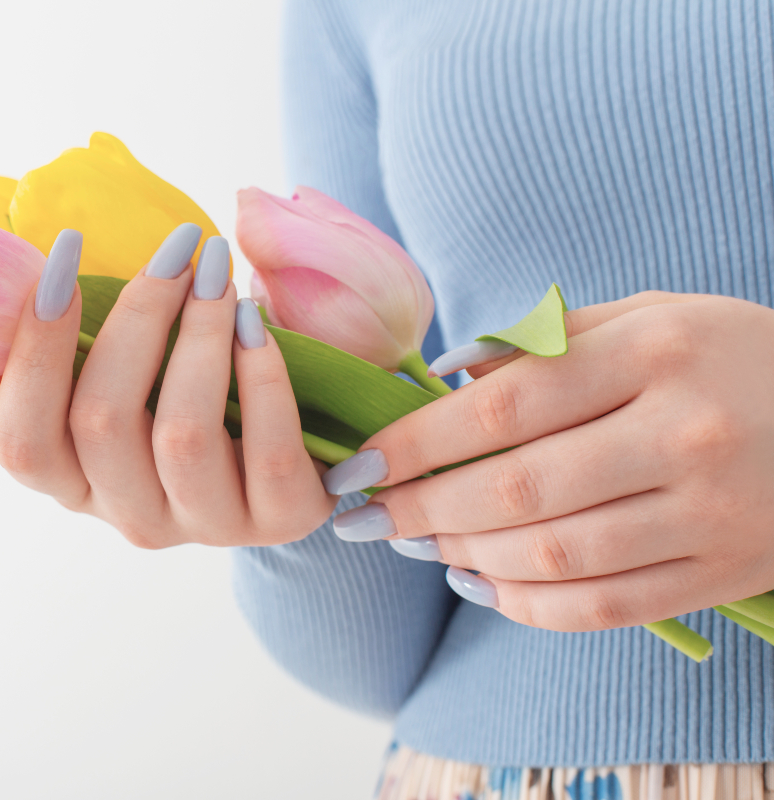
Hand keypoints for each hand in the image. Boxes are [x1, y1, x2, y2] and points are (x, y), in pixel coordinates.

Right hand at [0, 225, 335, 548]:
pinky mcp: (280, 516)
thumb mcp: (125, 386)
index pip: (24, 441)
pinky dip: (261, 375)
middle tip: (176, 249)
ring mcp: (208, 524)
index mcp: (77, 486)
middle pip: (101, 422)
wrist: (300, 451)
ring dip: (199, 336)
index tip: (67, 247)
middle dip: (137, 317)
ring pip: (183, 435)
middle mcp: (133, 517)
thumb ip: (64, 369)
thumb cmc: (190, 396)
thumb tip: (2, 338)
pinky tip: (255, 321)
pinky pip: (267, 451)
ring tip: (217, 272)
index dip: (34, 346)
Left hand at [328, 291, 773, 630]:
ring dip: (465, 557)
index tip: (358, 466)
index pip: (505, 407)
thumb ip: (547, 342)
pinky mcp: (722, 571)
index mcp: (655, 354)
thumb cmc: (728, 355)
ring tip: (418, 544)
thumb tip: (444, 379)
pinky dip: (528, 604)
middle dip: (423, 509)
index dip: (416, 443)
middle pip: (519, 489)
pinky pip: (605, 607)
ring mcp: (710, 513)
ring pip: (556, 556)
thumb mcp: (649, 317)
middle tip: (370, 517)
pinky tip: (481, 583)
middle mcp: (684, 434)